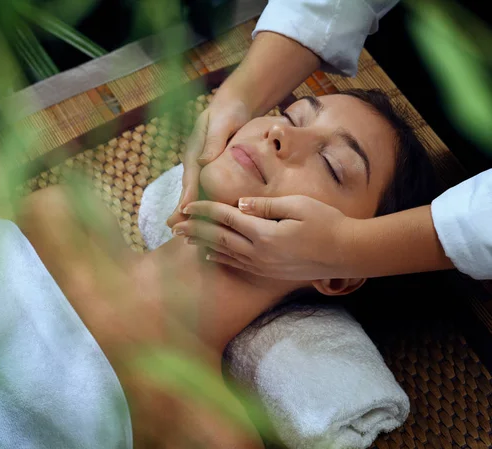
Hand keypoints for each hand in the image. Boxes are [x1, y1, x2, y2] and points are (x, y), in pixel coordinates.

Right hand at [166, 97, 251, 227]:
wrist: (234, 104)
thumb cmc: (228, 112)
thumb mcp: (221, 122)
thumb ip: (213, 140)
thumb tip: (204, 161)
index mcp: (195, 153)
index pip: (190, 178)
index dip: (187, 195)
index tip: (183, 211)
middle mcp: (196, 163)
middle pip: (189, 189)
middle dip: (182, 210)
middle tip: (174, 229)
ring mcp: (203, 168)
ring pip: (197, 193)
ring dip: (193, 211)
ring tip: (188, 232)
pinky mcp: (213, 171)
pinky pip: (209, 190)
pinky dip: (207, 205)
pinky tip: (210, 221)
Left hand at [171, 196, 358, 280]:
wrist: (348, 253)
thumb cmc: (327, 223)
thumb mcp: (298, 206)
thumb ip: (266, 205)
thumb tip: (240, 204)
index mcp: (264, 233)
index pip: (225, 219)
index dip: (204, 211)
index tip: (187, 206)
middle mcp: (259, 253)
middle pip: (218, 239)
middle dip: (195, 230)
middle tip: (174, 225)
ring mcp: (263, 266)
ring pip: (224, 254)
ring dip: (203, 245)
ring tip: (185, 239)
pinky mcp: (270, 273)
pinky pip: (238, 265)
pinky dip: (220, 259)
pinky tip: (211, 256)